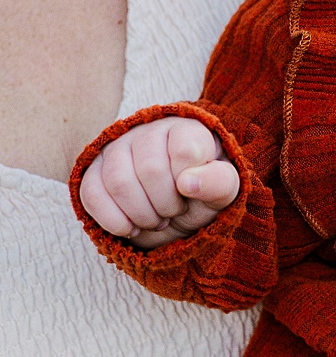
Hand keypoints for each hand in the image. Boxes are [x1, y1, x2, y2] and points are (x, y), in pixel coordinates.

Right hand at [78, 116, 239, 249]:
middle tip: (174, 212)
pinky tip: (132, 227)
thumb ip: (219, 183)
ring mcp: (117, 149)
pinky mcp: (93, 171)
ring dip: (141, 214)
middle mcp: (148, 131)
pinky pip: (91, 194)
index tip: (194, 192)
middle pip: (149, 169)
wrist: (174, 214)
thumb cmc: (202, 196)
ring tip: (155, 219)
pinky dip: (114, 221)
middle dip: (166, 204)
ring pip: (118, 182)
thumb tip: (188, 183)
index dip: (190, 183)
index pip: (184, 151)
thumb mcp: (223, 192)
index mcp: (186, 129)